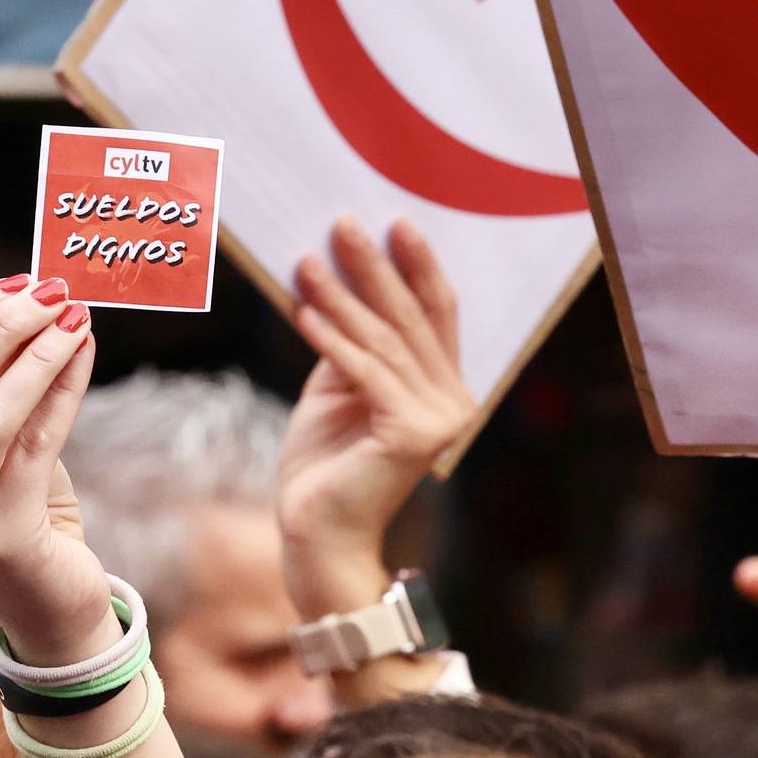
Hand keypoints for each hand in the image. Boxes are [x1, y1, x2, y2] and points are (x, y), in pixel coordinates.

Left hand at [277, 219, 474, 614]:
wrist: (317, 534)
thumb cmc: (324, 466)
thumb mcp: (337, 390)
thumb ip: (352, 345)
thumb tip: (338, 283)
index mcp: (445, 390)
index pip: (436, 317)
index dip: (417, 267)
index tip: (393, 223)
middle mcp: (453, 403)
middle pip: (413, 320)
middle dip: (376, 267)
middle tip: (344, 223)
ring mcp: (439, 421)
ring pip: (386, 341)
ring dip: (343, 296)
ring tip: (309, 260)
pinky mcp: (411, 435)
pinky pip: (365, 372)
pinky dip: (331, 338)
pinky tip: (304, 308)